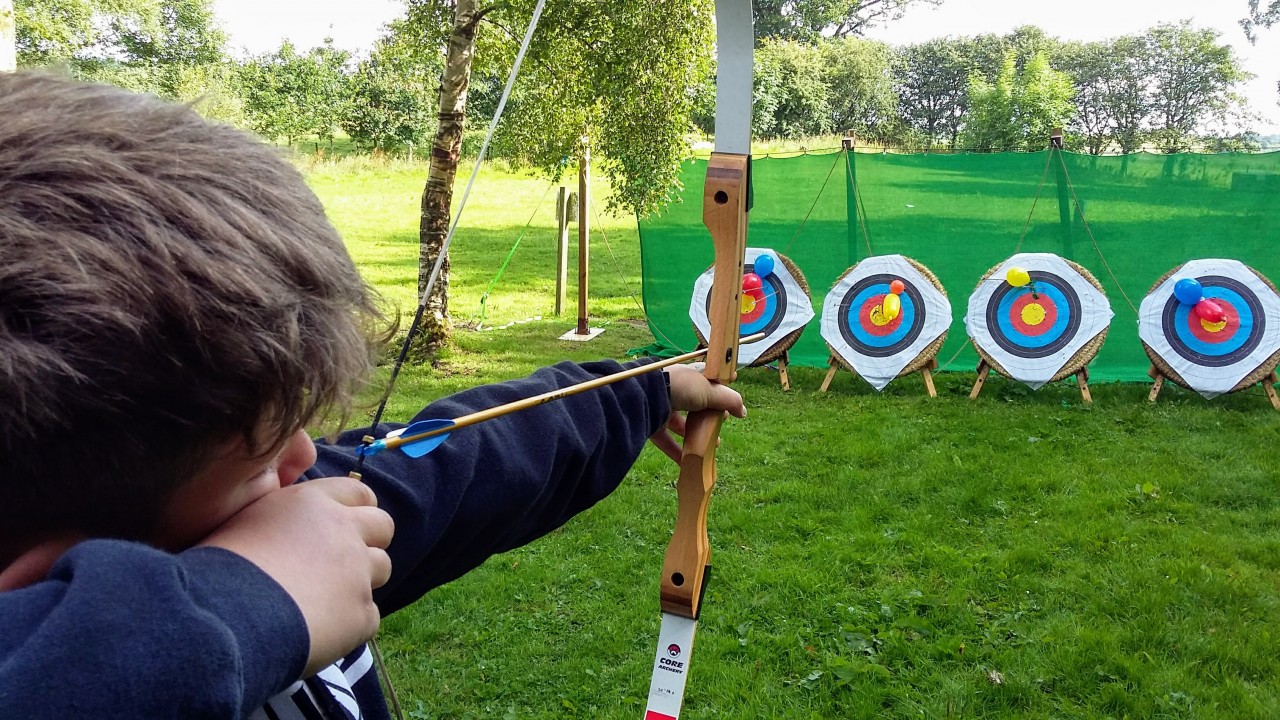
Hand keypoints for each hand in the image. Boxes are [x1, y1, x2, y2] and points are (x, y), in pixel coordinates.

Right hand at [198, 476, 393, 675]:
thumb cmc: (219, 568)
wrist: (223, 614)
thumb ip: (284, 519)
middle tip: (345, 564)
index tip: (347, 525)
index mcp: (313, 502)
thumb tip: (292, 530)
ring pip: (382, 569)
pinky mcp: (362, 614)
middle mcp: (344, 530)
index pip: (359, 493)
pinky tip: (318, 632)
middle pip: (383, 526)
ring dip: (360, 582)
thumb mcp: (248, 521)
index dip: (357, 510)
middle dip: (370, 542)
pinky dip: (349, 626)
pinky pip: (368, 618)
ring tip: (325, 600)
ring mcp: (359, 571)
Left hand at [649, 364, 746, 463]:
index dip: (720, 391)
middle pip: (696, 404)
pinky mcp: (652, 424)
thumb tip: (743, 412)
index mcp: (688, 376)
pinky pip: (667, 441)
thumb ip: (729, 400)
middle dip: (710, 416)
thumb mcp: (711, 390)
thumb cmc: (682, 386)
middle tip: (722, 423)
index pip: (707, 381)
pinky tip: (691, 462)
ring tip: (713, 445)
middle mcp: (675, 390)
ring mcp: (662, 407)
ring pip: (682, 424)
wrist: (648, 395)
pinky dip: (678, 452)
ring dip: (697, 435)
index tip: (730, 403)